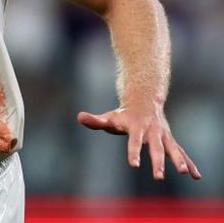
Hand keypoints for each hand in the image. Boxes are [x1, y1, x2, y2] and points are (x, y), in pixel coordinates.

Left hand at [77, 104, 200, 180]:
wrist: (145, 101)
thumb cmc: (123, 114)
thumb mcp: (110, 117)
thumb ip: (96, 120)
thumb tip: (80, 117)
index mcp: (137, 127)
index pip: (134, 141)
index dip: (133, 152)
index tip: (133, 165)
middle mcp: (153, 131)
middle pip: (156, 148)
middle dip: (158, 162)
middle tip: (158, 176)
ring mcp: (164, 136)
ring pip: (173, 149)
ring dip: (180, 161)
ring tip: (186, 173)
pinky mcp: (170, 141)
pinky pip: (182, 153)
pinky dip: (190, 163)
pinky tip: (197, 176)